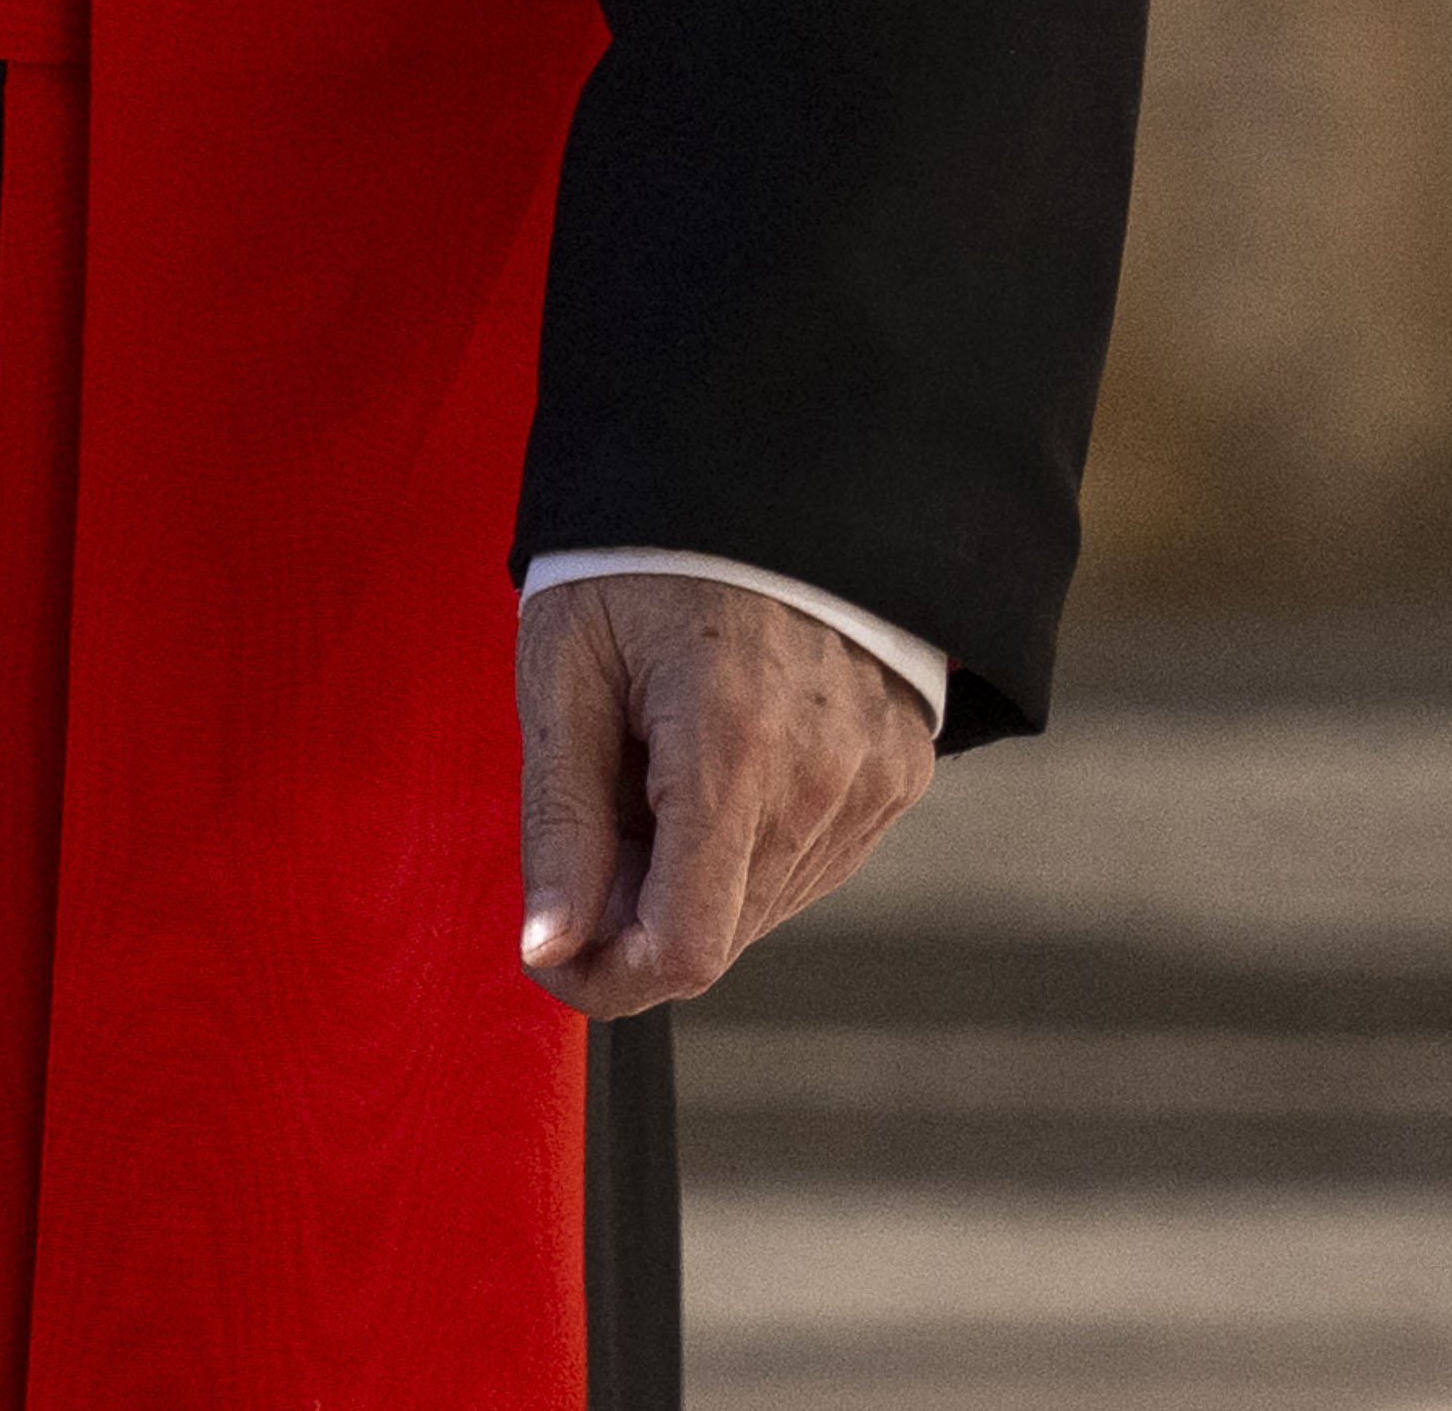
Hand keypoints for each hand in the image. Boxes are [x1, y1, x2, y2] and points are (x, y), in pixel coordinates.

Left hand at [518, 571, 929, 1017]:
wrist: (762, 473)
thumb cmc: (641, 562)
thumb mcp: (565, 668)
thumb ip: (560, 822)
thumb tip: (549, 952)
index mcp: (729, 746)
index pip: (686, 950)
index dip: (609, 980)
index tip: (555, 953)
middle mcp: (822, 776)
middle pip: (721, 935)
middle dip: (640, 911)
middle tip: (598, 812)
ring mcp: (875, 778)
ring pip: (765, 905)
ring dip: (697, 876)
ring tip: (659, 765)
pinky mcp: (901, 771)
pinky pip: (813, 860)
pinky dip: (752, 843)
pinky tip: (722, 759)